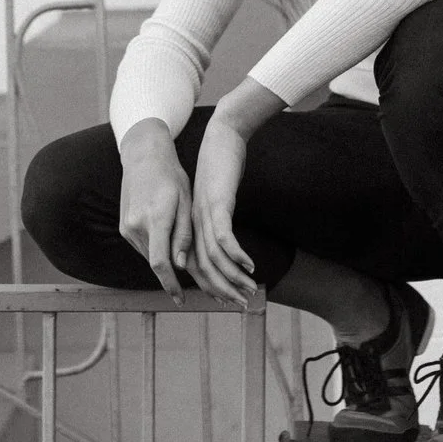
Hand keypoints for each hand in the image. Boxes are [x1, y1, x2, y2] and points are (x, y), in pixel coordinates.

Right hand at [116, 121, 192, 295]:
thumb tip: (181, 266)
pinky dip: (156, 250)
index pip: (160, 263)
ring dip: (165, 263)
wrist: (143, 157)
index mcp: (155, 219)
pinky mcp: (124, 227)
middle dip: (173, 277)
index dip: (171, 284)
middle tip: (194, 286)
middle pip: (156, 262)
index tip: (181, 300)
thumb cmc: (171, 177)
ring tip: (182, 263)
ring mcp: (127, 227)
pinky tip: (168, 243)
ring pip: (150, 256)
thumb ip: (183, 235)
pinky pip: (143, 247)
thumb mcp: (185, 203)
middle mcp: (136, 226)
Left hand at [187, 114, 256, 303]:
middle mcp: (194, 224)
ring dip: (233, 277)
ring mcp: (203, 214)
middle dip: (223, 290)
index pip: (197, 266)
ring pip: (214, 257)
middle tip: (242, 305)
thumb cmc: (219, 169)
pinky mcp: (217, 202)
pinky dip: (236, 253)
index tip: (228, 302)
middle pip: (203, 268)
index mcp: (191, 225)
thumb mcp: (215, 200)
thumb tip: (222, 245)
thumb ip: (215, 222)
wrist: (221, 137)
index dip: (211, 287)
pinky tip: (250, 265)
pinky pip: (223, 235)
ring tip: (250, 290)